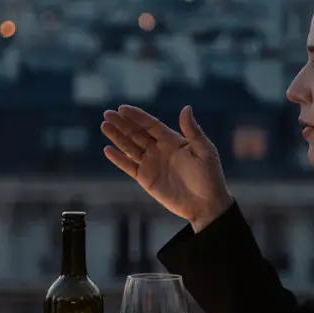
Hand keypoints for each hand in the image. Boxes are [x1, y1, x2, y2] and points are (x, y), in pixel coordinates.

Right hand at [102, 105, 232, 231]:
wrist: (205, 205)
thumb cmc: (209, 177)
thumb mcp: (204, 151)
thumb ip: (192, 130)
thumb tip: (186, 108)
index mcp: (172, 141)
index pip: (150, 125)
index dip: (137, 116)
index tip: (122, 108)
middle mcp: (159, 150)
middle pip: (136, 133)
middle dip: (122, 124)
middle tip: (107, 114)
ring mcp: (151, 164)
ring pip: (130, 147)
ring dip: (117, 137)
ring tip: (104, 126)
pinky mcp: (145, 179)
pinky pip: (129, 166)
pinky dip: (118, 159)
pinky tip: (108, 150)